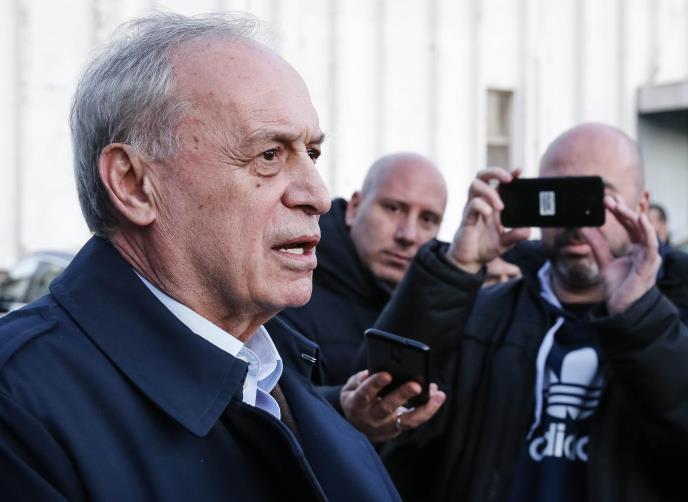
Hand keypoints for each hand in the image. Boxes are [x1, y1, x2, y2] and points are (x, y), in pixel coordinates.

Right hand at [340, 370, 445, 442]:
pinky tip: (438, 397)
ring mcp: (385, 427)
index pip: (365, 394)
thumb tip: (371, 372)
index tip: (387, 374)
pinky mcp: (398, 430)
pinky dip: (428, 410)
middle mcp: (371, 418)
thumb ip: (358, 380)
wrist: (355, 428)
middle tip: (416, 385)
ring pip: (407, 420)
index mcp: (356, 404)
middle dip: (402, 395)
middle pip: (387, 408)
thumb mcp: (350, 388)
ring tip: (437, 394)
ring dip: (424, 407)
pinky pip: (415, 422)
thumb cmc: (356, 400)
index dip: (375, 384)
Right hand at [446, 167, 529, 272]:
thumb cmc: (485, 247)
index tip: (519, 171)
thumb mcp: (506, 243)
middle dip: (495, 172)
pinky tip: (489, 214)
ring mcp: (472, 209)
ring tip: (500, 206)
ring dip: (489, 192)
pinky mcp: (466, 218)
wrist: (469, 261)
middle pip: (482, 176)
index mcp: (492, 204)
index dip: (507, 173)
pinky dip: (482, 206)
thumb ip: (516, 236)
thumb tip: (528, 231)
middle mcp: (481, 202)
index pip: (498, 183)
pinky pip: (471, 205)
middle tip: (508, 179)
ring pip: (475, 185)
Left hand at [580, 195, 661, 314]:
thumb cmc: (617, 287)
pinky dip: (647, 230)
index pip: (630, 224)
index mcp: (636, 248)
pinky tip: (640, 218)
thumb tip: (584, 227)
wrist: (621, 309)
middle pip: (636, 224)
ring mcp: (648, 256)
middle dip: (623, 209)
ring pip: (643, 230)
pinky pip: (650, 244)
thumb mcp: (603, 261)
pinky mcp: (649, 264)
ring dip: (631, 215)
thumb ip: (596, 244)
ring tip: (618, 205)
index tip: (608, 199)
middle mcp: (644, 250)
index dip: (621, 211)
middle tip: (608, 198)